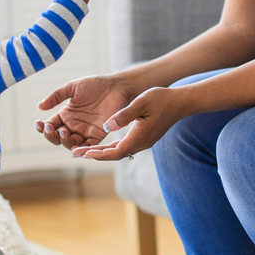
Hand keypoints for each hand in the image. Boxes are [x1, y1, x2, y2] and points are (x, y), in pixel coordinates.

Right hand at [35, 74, 134, 149]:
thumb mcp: (72, 87)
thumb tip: (39, 107)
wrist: (116, 86)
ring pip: (70, 144)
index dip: (42, 127)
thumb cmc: (96, 85)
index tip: (39, 123)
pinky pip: (87, 146)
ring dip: (63, 141)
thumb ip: (56, 96)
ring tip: (62, 131)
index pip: (50, 125)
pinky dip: (80, 149)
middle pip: (57, 137)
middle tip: (50, 128)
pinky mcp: (98, 135)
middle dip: (50, 135)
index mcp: (66, 114)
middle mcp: (74, 125)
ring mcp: (85, 131)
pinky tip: (74, 147)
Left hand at [70, 86, 186, 161]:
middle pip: (114, 155)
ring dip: (101, 152)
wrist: (180, 102)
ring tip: (83, 151)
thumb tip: (107, 126)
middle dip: (94, 155)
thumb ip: (124, 115)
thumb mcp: (141, 103)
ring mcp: (143, 142)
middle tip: (74, 154)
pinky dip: (110, 148)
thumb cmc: (161, 99)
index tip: (84, 153)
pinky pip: (124, 147)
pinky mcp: (143, 138)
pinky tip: (101, 146)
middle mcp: (141, 143)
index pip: (116, 152)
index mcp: (139, 136)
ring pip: (118, 152)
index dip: (99, 154)